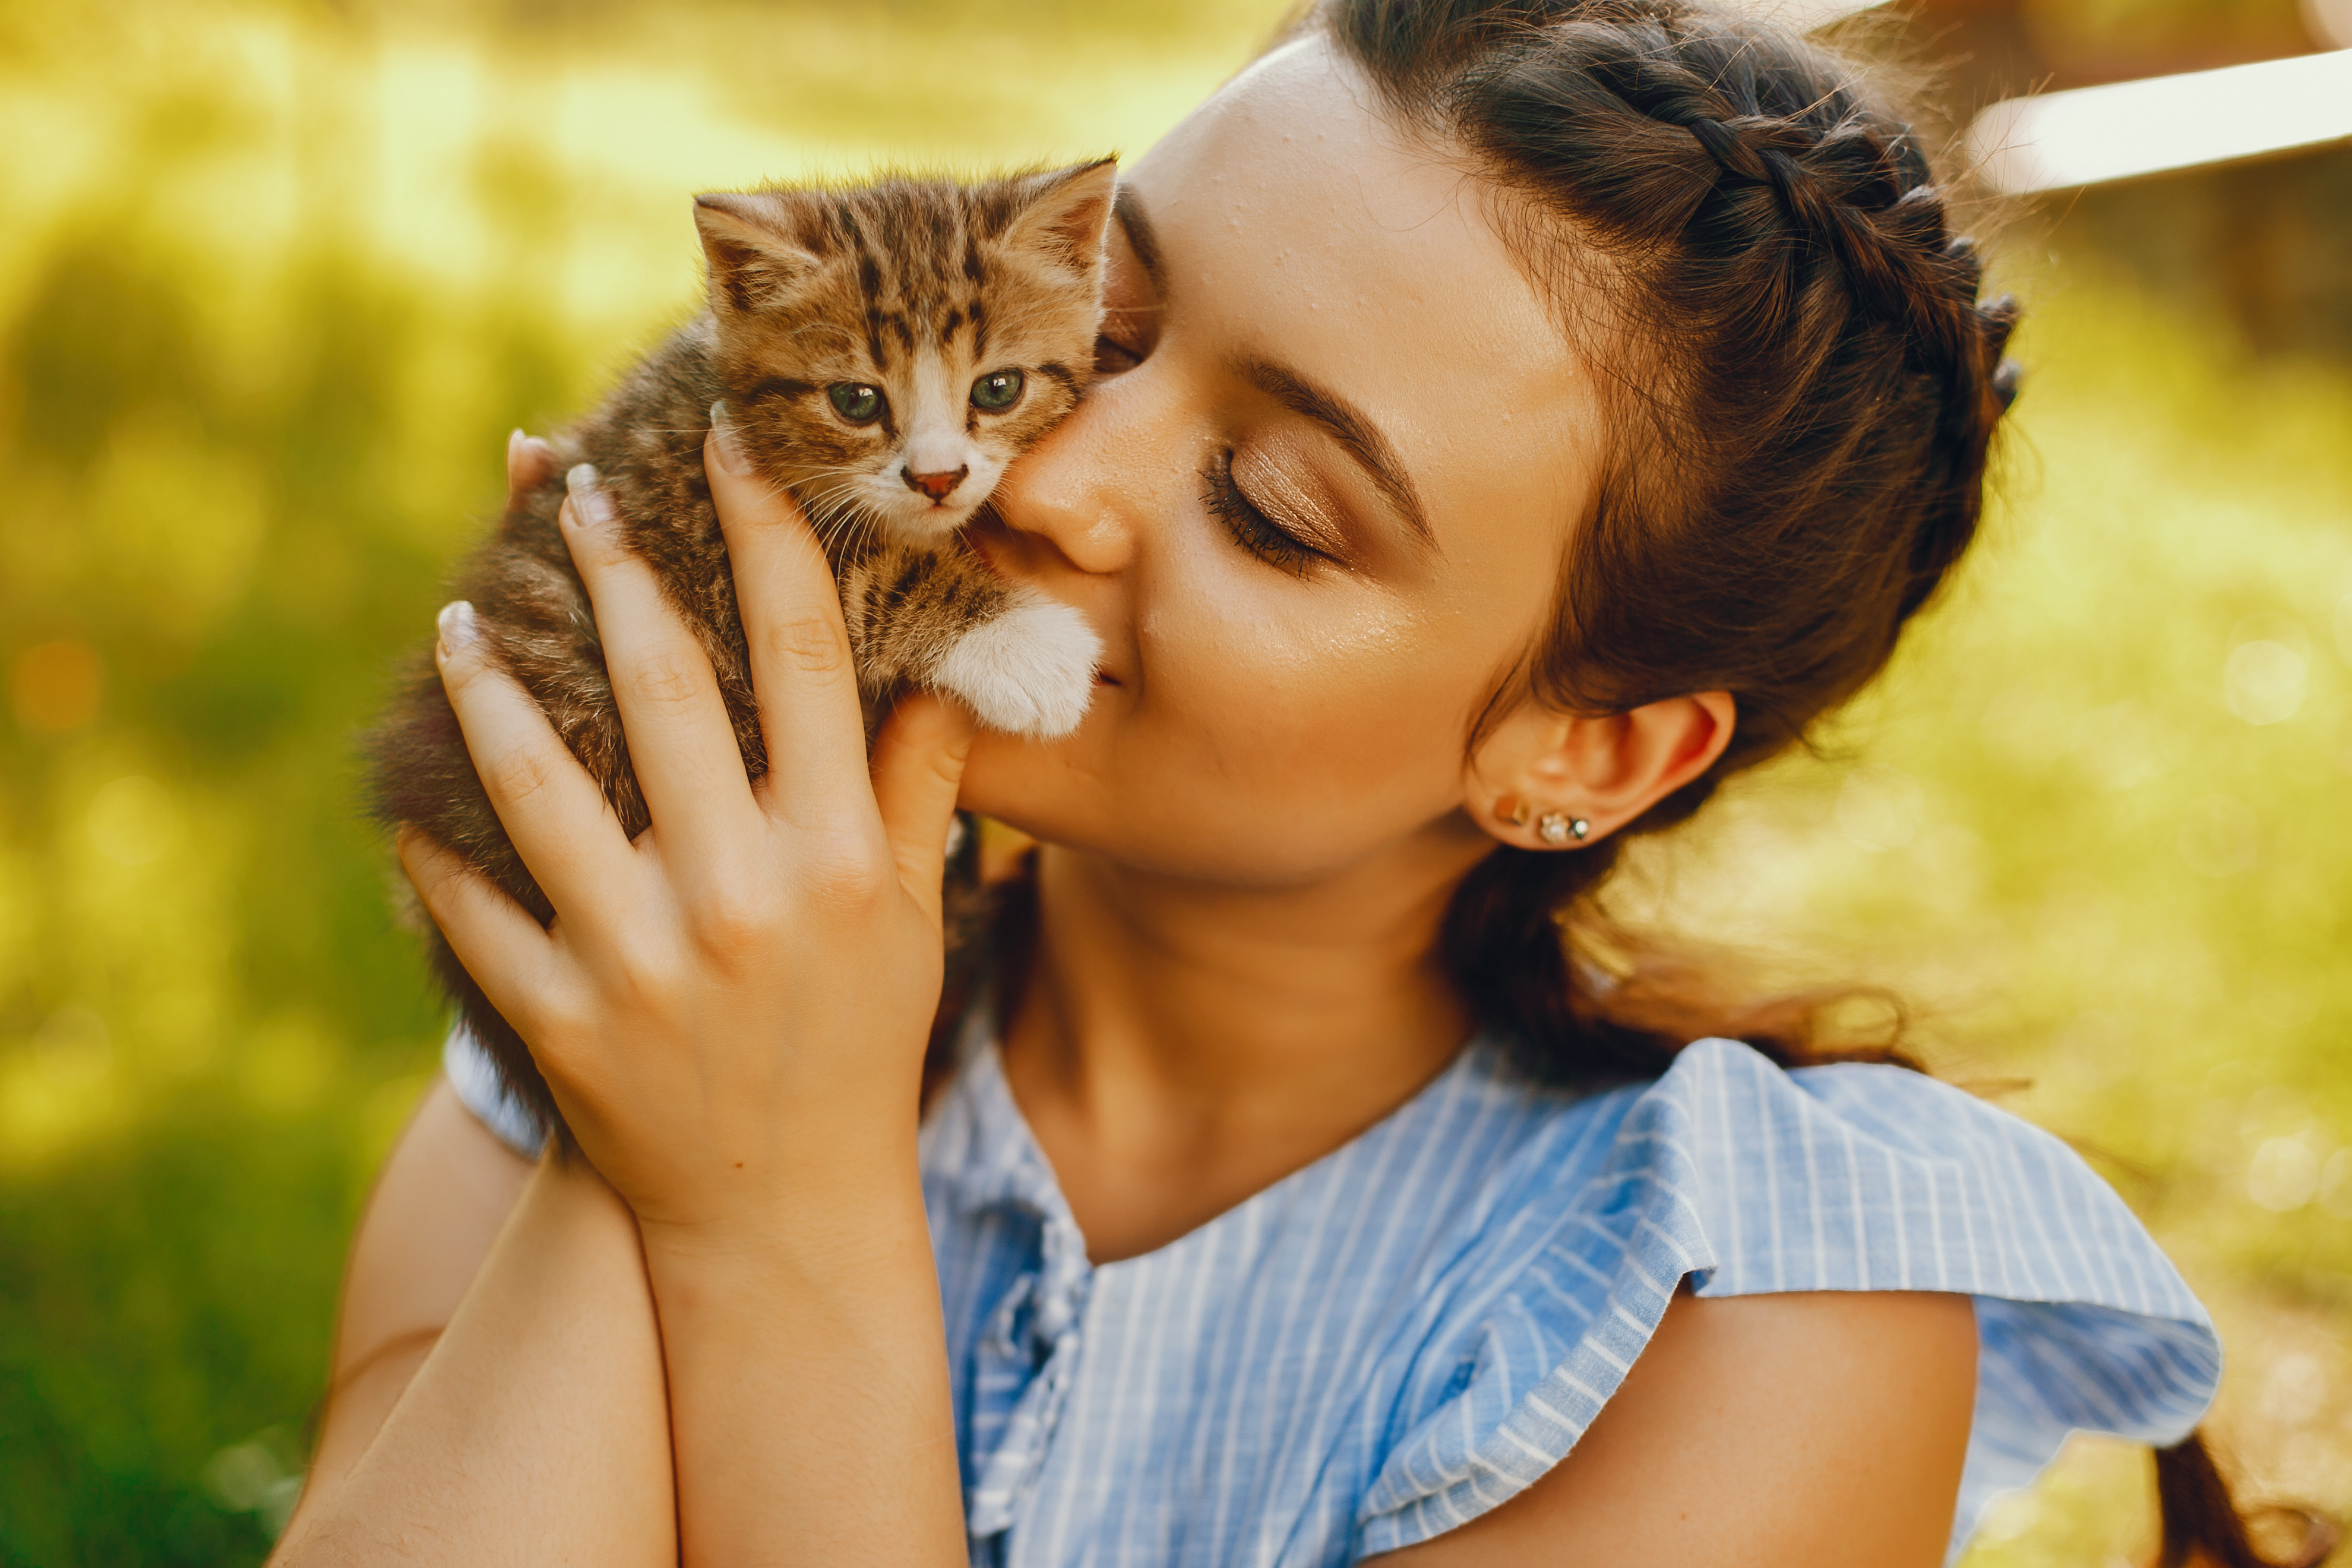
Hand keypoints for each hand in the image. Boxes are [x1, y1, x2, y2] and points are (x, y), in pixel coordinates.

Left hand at [401, 413, 976, 1248]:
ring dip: (489, 684)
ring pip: (538, 784)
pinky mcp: (563, 1023)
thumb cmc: (860, 1041)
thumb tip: (949, 661)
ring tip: (457, 615)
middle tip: (568, 487)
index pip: (802, 654)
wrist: (785, 1211)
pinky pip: (474, 911)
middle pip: (664, 686)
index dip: (763, 530)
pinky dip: (432, 845)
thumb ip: (925, 785)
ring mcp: (644, 962)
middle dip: (613, 567)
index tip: (725, 439)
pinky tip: (407, 785)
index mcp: (837, 854)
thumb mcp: (914, 916)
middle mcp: (743, 895)